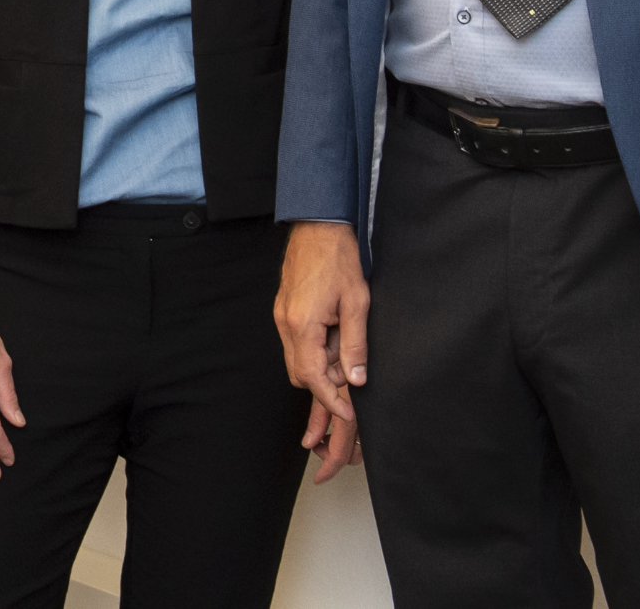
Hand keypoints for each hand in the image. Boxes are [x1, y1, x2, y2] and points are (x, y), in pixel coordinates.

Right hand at [275, 221, 368, 480]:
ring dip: (318, 368)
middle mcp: (286, 324)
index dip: (331, 402)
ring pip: (296, 360)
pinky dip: (312, 351)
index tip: (349, 415)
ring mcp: (281, 316)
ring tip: (343, 355)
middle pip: (300, 375)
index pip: (313, 379)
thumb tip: (356, 380)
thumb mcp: (358, 303)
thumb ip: (355, 345)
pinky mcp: (283, 309)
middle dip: (323, 387)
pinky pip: (294, 343)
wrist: (317, 225)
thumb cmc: (339, 259)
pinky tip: (331, 339)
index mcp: (303, 325)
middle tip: (349, 382)